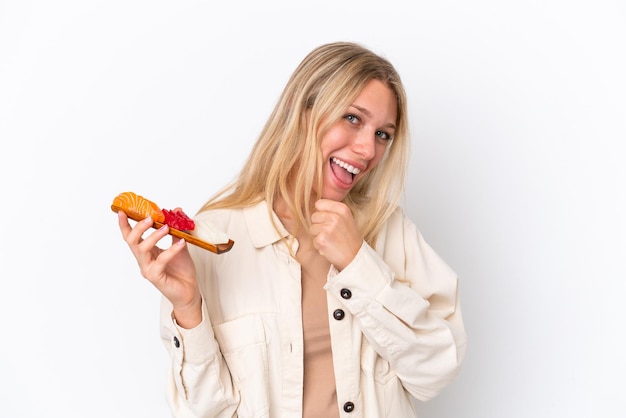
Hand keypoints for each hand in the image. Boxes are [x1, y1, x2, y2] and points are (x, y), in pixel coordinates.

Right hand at [118, 211, 200, 327]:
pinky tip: (182, 243)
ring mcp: (148, 269)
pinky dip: (171, 250)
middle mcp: (144, 260)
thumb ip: (177, 230)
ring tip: (167, 228)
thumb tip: (177, 210)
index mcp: (146, 252)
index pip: (131, 237)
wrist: (190, 290)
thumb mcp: (180, 245)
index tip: (123, 211)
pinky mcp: (156, 277)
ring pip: (142, 250)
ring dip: (154, 236)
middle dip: (139, 227)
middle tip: (151, 218)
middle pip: (132, 241)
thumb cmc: (182, 270)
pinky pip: (161, 261)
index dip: (125, 225)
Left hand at [310, 199, 361, 270]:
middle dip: (319, 225)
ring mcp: (327, 228)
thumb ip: (333, 210)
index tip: (329, 220)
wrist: (355, 257)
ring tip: (331, 240)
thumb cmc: (349, 238)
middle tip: (331, 233)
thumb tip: (315, 205)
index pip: (319, 203)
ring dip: (318, 235)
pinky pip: (313, 239)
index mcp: (342, 209)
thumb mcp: (346, 219)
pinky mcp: (321, 240)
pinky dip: (319, 245)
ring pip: (312, 228)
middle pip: (314, 216)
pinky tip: (329, 246)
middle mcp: (335, 217)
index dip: (321, 212)